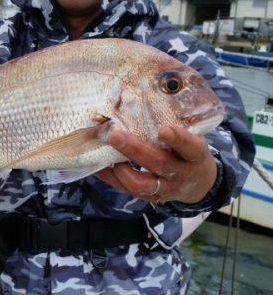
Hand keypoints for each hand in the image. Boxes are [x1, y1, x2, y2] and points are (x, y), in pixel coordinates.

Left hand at [95, 124, 216, 203]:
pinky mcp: (148, 196)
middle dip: (135, 150)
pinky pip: (125, 188)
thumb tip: (140, 97)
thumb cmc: (188, 150)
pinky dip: (109, 176)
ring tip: (107, 152)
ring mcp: (164, 188)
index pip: (190, 148)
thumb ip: (174, 123)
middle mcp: (180, 173)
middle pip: (159, 164)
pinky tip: (96, 163)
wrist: (197, 183)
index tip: (163, 129)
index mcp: (195, 155)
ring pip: (141, 184)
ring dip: (121, 169)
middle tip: (116, 135)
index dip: (178, 139)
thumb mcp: (192, 136)